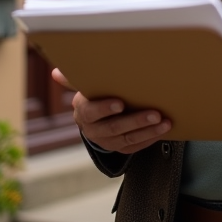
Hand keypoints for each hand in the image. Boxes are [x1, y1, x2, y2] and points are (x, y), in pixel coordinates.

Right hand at [52, 68, 171, 153]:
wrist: (97, 122)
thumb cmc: (95, 96)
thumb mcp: (85, 87)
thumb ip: (74, 79)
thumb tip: (56, 72)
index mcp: (83, 112)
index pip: (90, 112)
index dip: (104, 108)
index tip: (120, 103)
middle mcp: (93, 130)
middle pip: (114, 128)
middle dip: (135, 121)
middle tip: (155, 113)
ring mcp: (107, 142)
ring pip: (128, 139)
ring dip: (148, 131)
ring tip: (165, 122)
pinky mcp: (120, 149)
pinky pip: (136, 147)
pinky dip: (151, 139)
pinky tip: (164, 130)